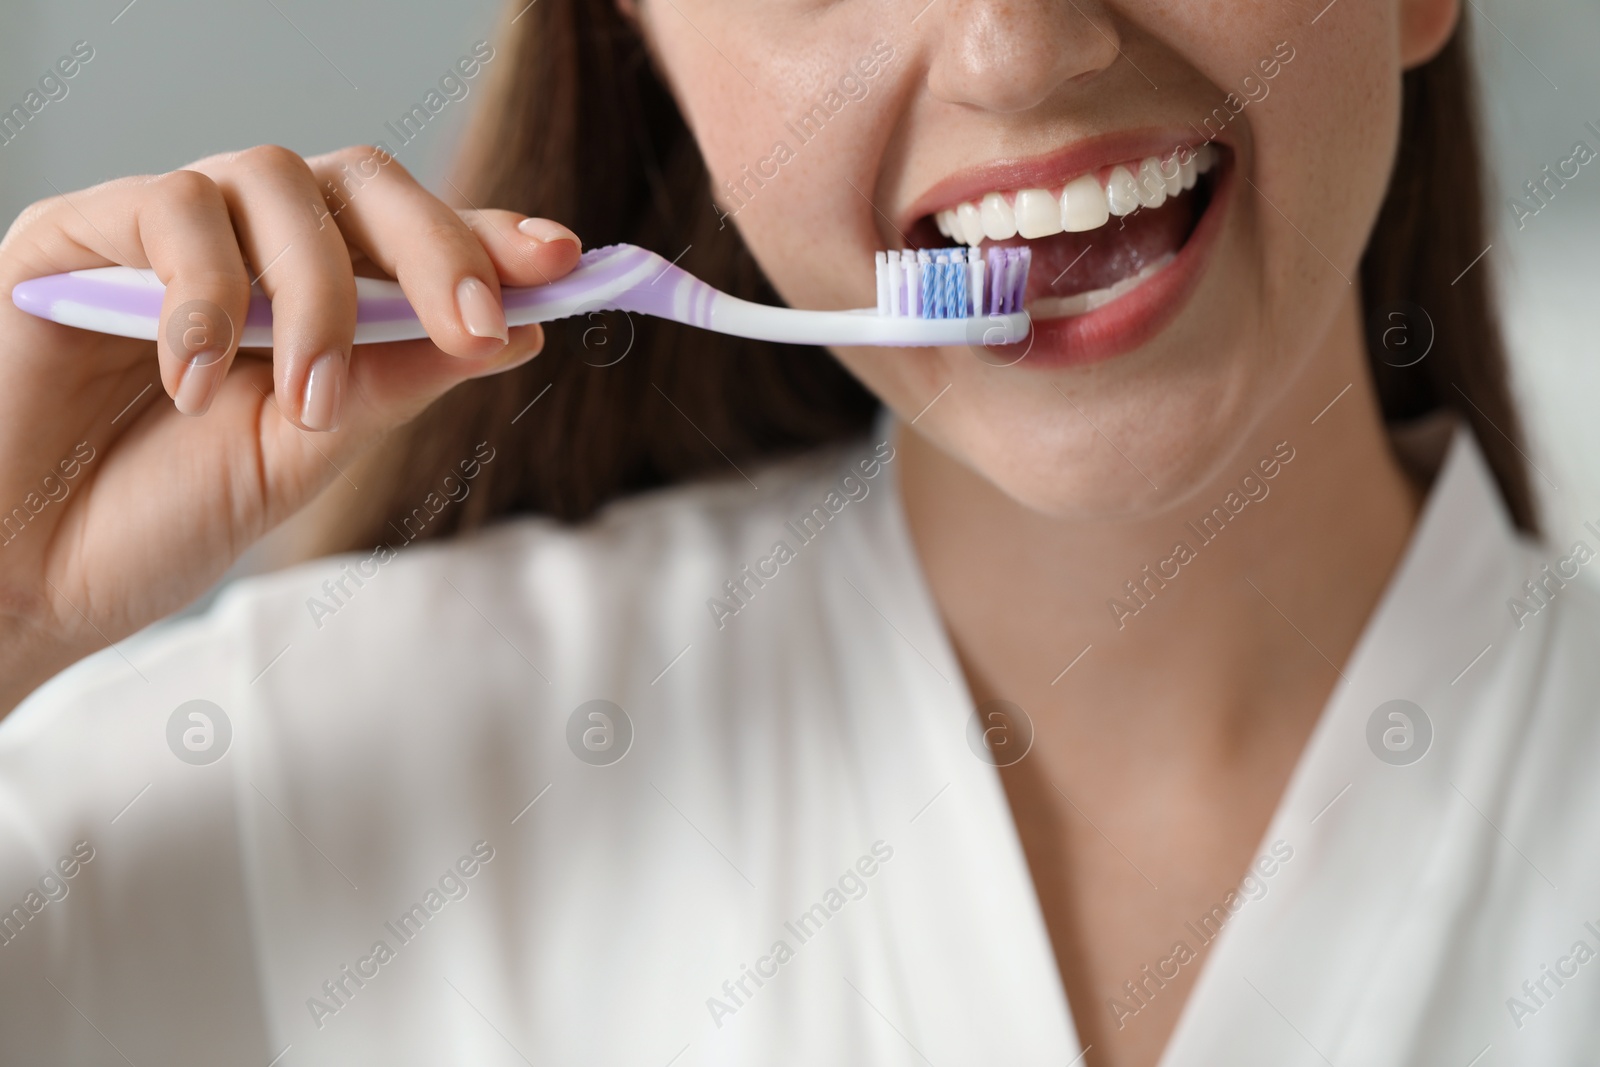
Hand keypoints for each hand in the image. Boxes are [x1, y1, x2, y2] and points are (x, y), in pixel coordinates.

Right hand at [0, 143, 580, 712]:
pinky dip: (202, 298)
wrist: (33, 572)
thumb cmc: (165, 515)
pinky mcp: (78, 235)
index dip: (492, 237)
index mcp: (317, 295)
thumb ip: (399, 380)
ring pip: (274, 180)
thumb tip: (520, 329)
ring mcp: (168, 234)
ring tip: (310, 398)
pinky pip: (166, 212)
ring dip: (317, 292)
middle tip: (475, 322)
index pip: (416, 237)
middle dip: (436, 248)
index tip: (568, 262)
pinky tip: (192, 381)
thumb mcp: (311, 450)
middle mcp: (252, 249)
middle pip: (363, 182)